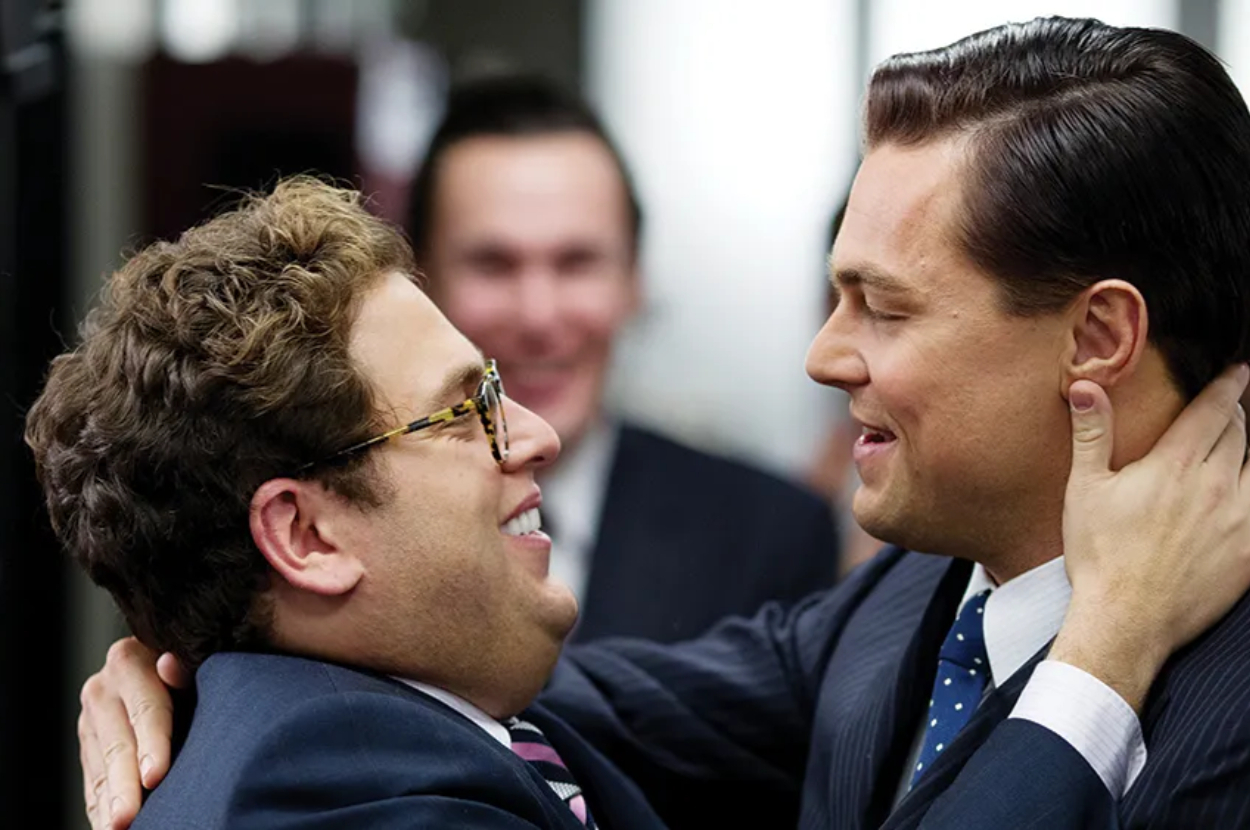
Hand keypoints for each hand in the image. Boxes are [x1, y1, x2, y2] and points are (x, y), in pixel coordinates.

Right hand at [79, 637, 188, 829]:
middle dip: (124, 786)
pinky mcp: (86, 745)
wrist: (163, 662)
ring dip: (108, 803)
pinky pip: (91, 781)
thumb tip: (170, 664)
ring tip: (117, 829)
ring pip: (100, 768)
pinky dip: (100, 806)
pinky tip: (107, 826)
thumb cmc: (192, 667)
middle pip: (117, 745)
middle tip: (128, 818)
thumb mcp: (192, 661)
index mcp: (128, 661)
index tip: (155, 776)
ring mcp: (90, 719)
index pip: (144, 708)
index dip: (152, 743)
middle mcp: (102, 689)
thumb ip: (186, 669)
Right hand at [1052, 363, 1249, 710]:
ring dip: (1246, 452)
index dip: (1229, 385)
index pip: (1215, 409)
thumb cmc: (1100, 555)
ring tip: (1235, 449)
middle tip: (1229, 409)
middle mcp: (1216, 486)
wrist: (1126, 620)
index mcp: (1176, 464)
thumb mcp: (1085, 489)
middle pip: (1242, 432)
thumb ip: (1092, 433)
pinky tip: (1240, 494)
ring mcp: (1240, 520)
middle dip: (1237, 414)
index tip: (1239, 371)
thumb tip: (1086, 387)